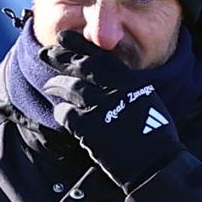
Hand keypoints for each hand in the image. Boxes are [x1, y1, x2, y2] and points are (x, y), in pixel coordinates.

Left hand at [40, 31, 183, 191]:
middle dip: (60, 57)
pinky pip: (67, 114)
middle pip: (81, 66)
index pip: (100, 55)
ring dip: (56, 84)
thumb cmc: (155, 134)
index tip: (64, 38)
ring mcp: (101, 108)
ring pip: (70, 88)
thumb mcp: (146, 99)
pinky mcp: (90, 129)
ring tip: (50, 85)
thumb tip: (110, 76)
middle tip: (46, 53)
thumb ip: (127, 86)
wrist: (155, 163)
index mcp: (130, 82)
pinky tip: (59, 111)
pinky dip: (61, 111)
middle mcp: (115, 91)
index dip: (79, 44)